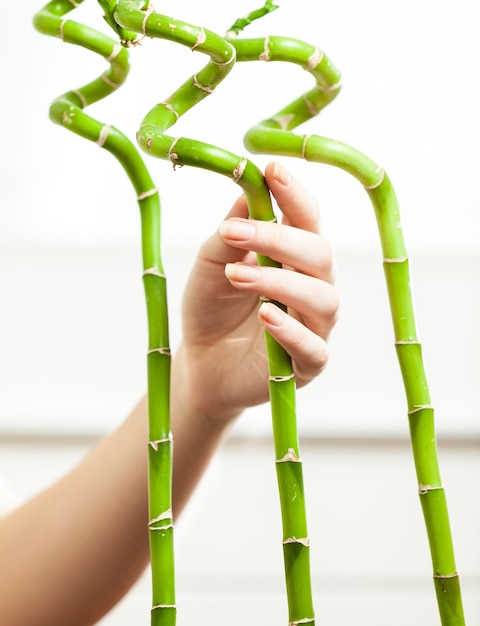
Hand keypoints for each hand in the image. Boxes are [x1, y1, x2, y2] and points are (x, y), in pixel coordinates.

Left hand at [175, 161, 338, 421]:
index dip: (294, 195)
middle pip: (319, 255)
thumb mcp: (212, 264)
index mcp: (294, 257)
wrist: (202, 363)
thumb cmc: (212, 308)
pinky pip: (314, 349)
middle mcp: (313, 287)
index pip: (306, 220)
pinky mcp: (307, 365)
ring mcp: (314, 326)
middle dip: (280, 239)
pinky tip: (265, 315)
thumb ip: (231, 233)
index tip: (271, 170)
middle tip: (235, 233)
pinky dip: (291, 332)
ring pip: (322, 298)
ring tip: (237, 275)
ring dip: (280, 282)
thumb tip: (247, 187)